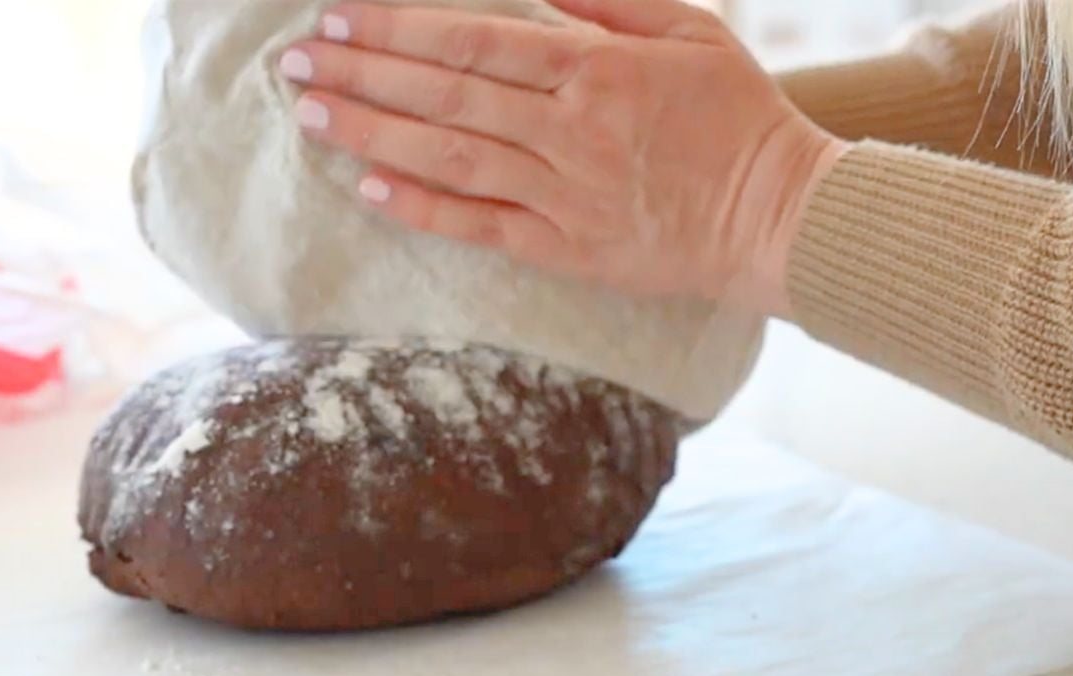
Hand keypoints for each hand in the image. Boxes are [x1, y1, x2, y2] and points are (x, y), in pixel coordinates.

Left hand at [278, 0, 846, 314]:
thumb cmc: (737, 116)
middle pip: (444, 96)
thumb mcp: (686, 27)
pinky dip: (428, 211)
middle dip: (363, 76)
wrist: (777, 217)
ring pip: (451, 159)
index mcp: (592, 69)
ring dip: (375, 137)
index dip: (397, 28)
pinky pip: (485, 229)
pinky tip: (373, 193)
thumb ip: (604, 0)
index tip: (337, 17)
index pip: (471, 39)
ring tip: (314, 118)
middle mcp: (567, 131)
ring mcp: (564, 196)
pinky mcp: (570, 253)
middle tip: (295, 66)